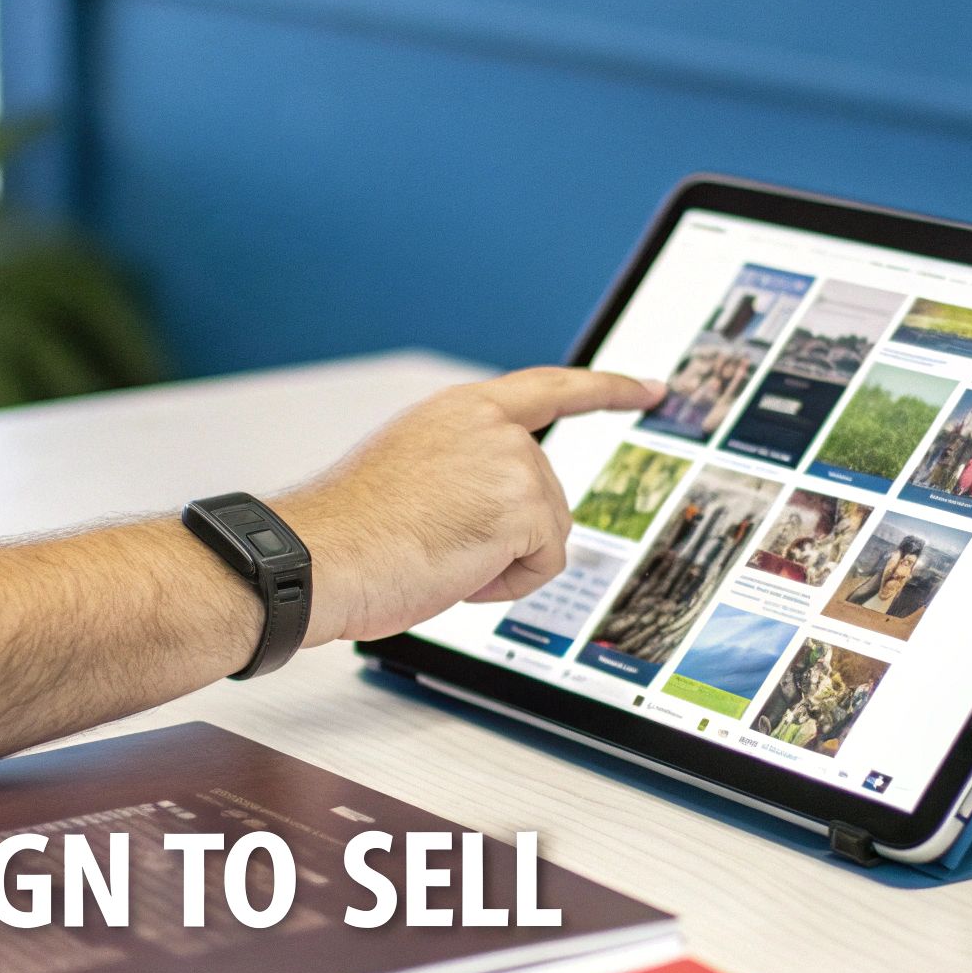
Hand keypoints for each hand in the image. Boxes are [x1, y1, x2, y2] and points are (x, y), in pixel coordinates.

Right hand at [275, 367, 664, 643]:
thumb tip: (501, 509)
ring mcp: (513, 463)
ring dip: (501, 560)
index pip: (551, 388)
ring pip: (548, 533)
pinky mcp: (525, 507)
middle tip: (437, 541)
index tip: (651, 389)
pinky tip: (455, 569)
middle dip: (507, 536)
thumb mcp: (414, 473)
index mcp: (462, 409)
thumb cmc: (347, 528)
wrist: (320, 555)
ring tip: (437, 551)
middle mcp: (493, 426)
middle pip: (548, 497)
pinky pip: (545, 564)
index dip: (609, 389)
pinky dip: (506, 584)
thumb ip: (468, 468)